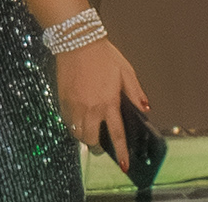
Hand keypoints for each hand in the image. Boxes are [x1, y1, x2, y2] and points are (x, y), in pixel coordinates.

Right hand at [56, 37, 148, 171]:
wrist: (76, 41)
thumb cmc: (103, 55)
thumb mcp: (126, 71)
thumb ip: (135, 92)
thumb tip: (145, 108)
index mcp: (109, 103)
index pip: (116, 135)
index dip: (121, 152)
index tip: (123, 166)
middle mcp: (90, 107)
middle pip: (90, 138)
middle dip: (96, 147)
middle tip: (99, 146)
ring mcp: (73, 104)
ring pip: (76, 132)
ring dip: (82, 136)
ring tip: (87, 133)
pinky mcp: (62, 97)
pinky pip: (65, 119)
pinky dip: (71, 124)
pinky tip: (76, 119)